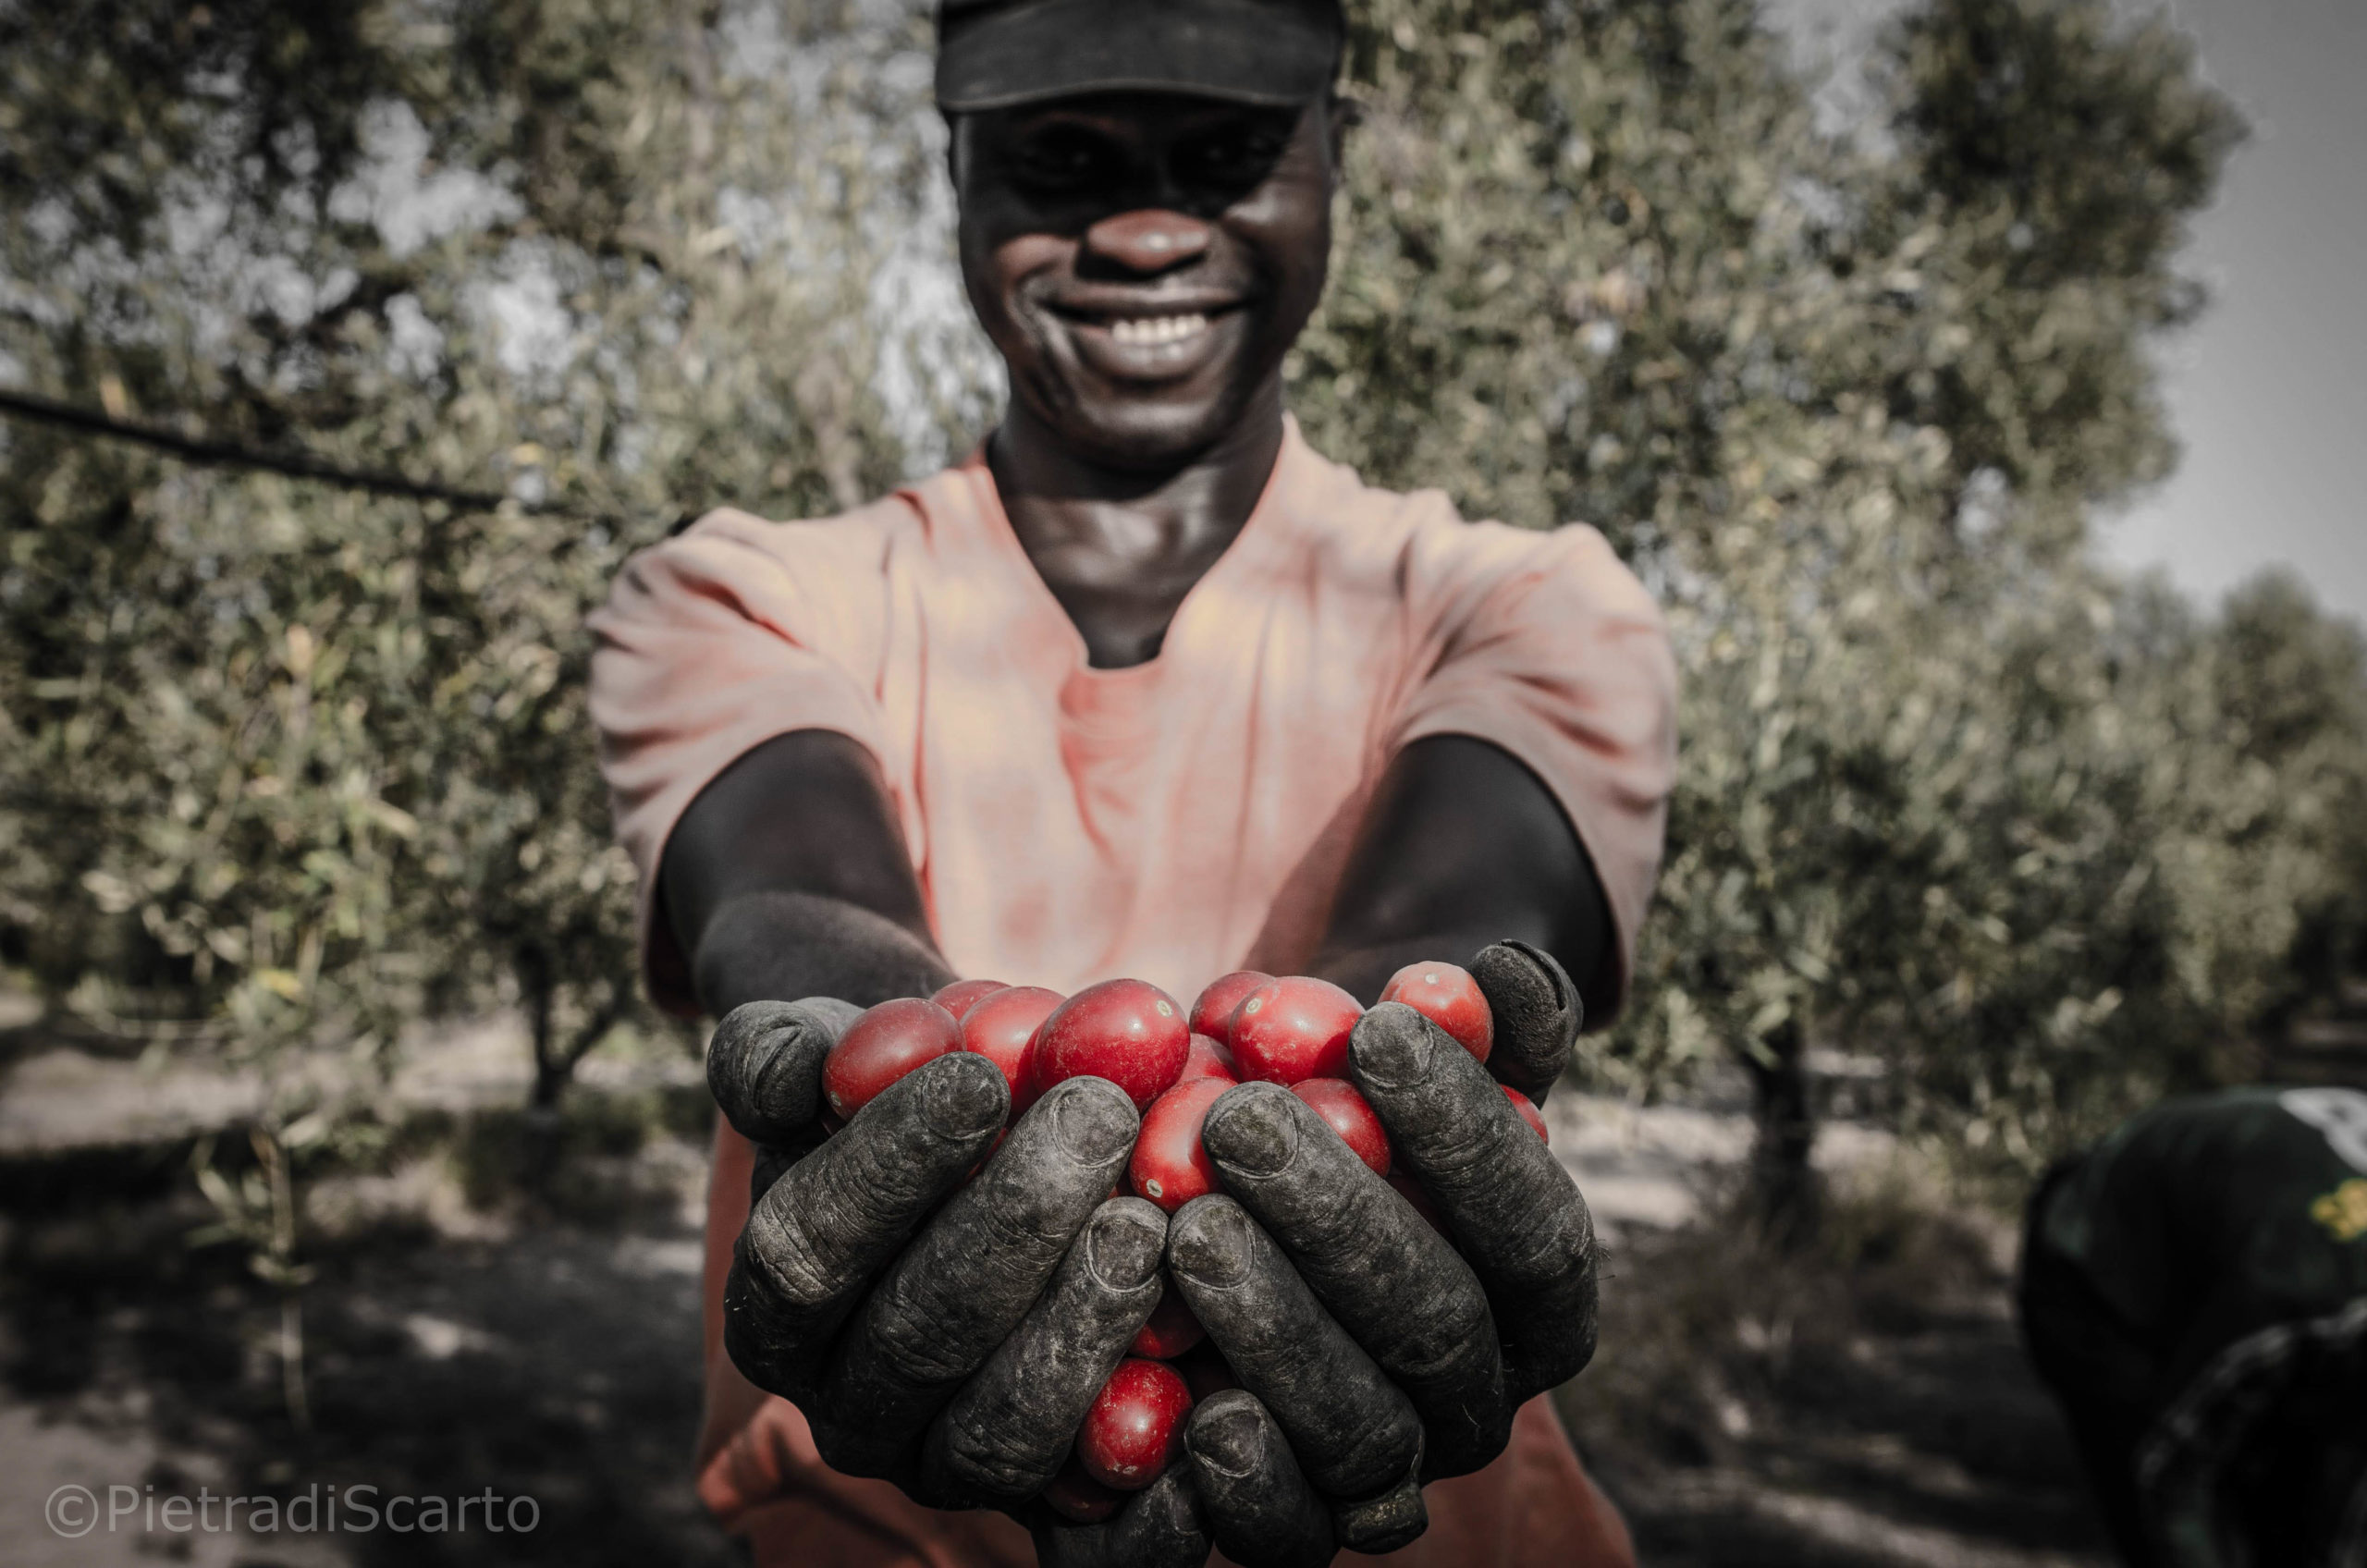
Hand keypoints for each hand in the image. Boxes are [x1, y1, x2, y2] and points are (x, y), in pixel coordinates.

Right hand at [703, 998, 1233, 1565]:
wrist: (994, 1153)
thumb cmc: (908, 1081)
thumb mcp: (832, 1043)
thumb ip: (788, 1052)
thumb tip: (792, 1072)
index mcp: (776, 1311)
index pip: (811, 1253)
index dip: (887, 1169)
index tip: (975, 1078)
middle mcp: (850, 1411)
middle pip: (917, 1341)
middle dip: (1012, 1224)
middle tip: (1099, 1116)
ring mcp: (951, 1465)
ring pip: (1002, 1431)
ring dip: (1079, 1326)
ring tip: (1146, 1218)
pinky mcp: (1051, 1506)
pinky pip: (1094, 1534)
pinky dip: (1153, 1487)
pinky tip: (1215, 1390)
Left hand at [1164, 941, 1597, 1565]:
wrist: (1249, 1201)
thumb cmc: (1346, 1102)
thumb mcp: (1411, 1048)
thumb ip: (1474, 1015)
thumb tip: (1495, 974)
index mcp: (1541, 1292)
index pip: (1531, 1227)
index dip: (1467, 1136)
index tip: (1377, 1033)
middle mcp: (1482, 1395)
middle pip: (1438, 1323)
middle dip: (1342, 1217)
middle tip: (1241, 1119)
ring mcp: (1393, 1470)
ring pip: (1363, 1427)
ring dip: (1278, 1328)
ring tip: (1190, 1225)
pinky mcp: (1297, 1523)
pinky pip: (1290, 1537)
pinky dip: (1248, 1490)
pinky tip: (1191, 1414)